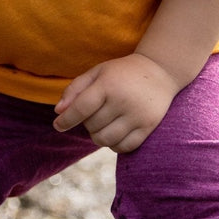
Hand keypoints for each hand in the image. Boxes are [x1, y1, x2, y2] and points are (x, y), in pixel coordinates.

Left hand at [53, 53, 178, 152]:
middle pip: (92, 126)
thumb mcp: (97, 72)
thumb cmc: (122, 73)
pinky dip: (114, 145)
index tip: (58, 125)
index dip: (66, 120)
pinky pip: (124, 147)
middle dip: (87, 123)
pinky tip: (114, 133)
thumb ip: (75, 89)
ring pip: (105, 140)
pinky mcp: (148, 126)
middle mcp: (123, 101)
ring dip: (98, 136)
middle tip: (95, 112)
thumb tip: (58, 112)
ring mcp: (137, 115)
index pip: (81, 108)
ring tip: (102, 125)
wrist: (160, 71)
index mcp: (108, 85)